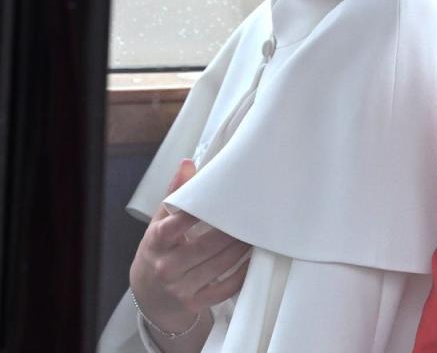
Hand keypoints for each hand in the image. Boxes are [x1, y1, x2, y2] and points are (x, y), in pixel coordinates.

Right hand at [129, 159, 250, 333]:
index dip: (196, 212)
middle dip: (232, 231)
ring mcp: (181, 287)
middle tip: (252, 215)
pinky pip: (225, 288)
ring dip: (242, 248)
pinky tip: (253, 259)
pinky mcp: (195, 303)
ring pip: (220, 265)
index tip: (220, 199)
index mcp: (157, 241)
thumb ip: (176, 194)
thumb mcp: (160, 223)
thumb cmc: (159, 251)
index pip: (176, 224)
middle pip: (206, 246)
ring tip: (257, 232)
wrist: (149, 296)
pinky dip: (242, 273)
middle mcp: (167, 266)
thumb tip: (188, 163)